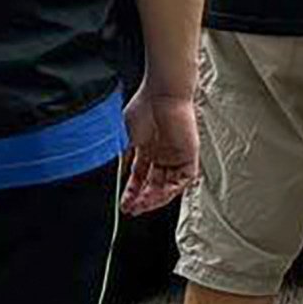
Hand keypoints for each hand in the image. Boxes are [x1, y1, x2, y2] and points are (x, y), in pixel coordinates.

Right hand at [122, 83, 198, 215]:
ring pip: (168, 185)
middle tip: (132, 210)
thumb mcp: (124, 138)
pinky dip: (170, 190)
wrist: (162, 94)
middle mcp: (162, 153)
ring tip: (141, 206)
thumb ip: (120, 159)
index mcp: (147, 147)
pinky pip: (183, 179)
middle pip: (154, 184)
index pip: (140, 177)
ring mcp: (176, 155)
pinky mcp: (189, 155)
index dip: (132, 192)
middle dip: (143, 199)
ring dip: (155, 198)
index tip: (124, 205)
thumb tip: (113, 177)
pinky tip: (156, 196)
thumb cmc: (143, 108)